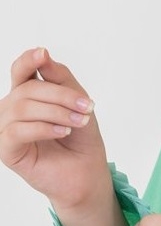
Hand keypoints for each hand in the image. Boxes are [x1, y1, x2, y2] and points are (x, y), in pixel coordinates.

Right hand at [0, 47, 107, 210]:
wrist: (87, 172)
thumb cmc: (81, 138)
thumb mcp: (77, 101)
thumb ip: (60, 78)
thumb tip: (42, 54)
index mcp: (28, 94)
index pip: (21, 71)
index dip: (28, 60)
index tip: (43, 53)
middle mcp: (13, 109)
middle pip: (27, 88)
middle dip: (61, 95)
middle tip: (87, 106)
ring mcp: (7, 129)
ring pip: (22, 108)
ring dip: (56, 112)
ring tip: (78, 122)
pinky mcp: (6, 149)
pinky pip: (16, 131)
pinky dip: (43, 128)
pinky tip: (63, 132)